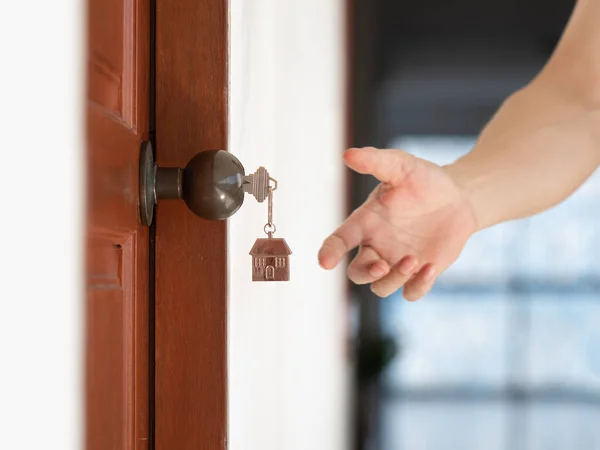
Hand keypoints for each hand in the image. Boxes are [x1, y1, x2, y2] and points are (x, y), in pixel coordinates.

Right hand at [318, 147, 477, 299]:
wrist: (458, 197)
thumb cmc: (423, 180)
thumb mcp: (401, 166)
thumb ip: (376, 161)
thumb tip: (348, 154)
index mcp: (366, 223)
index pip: (340, 240)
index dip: (330, 252)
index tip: (325, 262)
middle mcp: (377, 246)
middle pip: (357, 273)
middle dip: (366, 273)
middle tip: (382, 265)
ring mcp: (397, 263)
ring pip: (381, 288)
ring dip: (393, 279)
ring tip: (413, 260)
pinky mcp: (420, 274)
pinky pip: (411, 293)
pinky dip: (416, 287)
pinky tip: (430, 269)